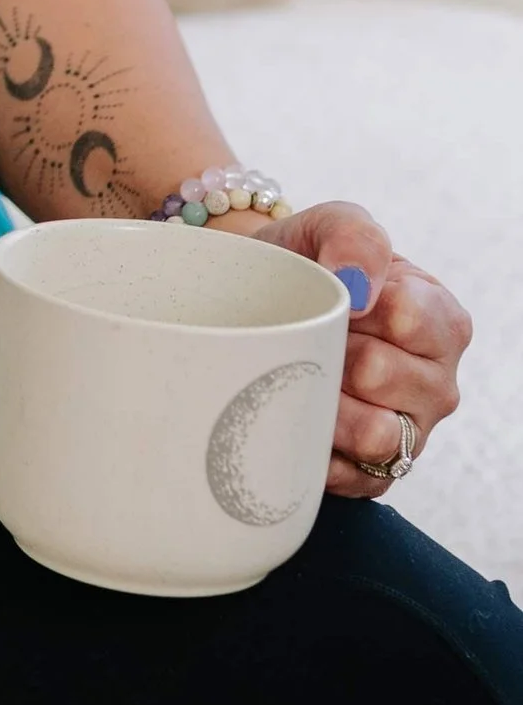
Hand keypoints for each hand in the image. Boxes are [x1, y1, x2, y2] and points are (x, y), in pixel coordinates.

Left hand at [249, 200, 470, 499]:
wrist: (261, 308)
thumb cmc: (309, 266)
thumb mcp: (331, 226)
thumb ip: (355, 236)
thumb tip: (358, 288)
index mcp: (442, 321)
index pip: (406, 316)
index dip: (352, 303)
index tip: (333, 294)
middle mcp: (437, 384)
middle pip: (380, 375)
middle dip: (329, 350)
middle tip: (308, 335)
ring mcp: (409, 433)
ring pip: (371, 433)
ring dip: (321, 402)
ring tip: (299, 375)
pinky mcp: (375, 475)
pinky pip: (348, 477)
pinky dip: (314, 449)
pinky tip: (298, 418)